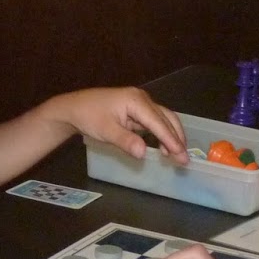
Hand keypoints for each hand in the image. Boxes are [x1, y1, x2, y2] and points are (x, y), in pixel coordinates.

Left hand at [52, 88, 188, 163]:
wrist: (73, 108)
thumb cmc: (88, 117)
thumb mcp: (106, 131)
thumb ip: (126, 141)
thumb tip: (144, 153)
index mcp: (136, 101)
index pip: (158, 122)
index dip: (171, 139)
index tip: (181, 154)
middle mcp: (142, 98)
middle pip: (166, 118)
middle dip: (176, 138)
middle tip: (184, 159)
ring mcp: (140, 103)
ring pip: (163, 119)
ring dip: (171, 136)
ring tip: (176, 155)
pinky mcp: (137, 109)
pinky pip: (155, 121)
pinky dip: (162, 133)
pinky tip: (163, 147)